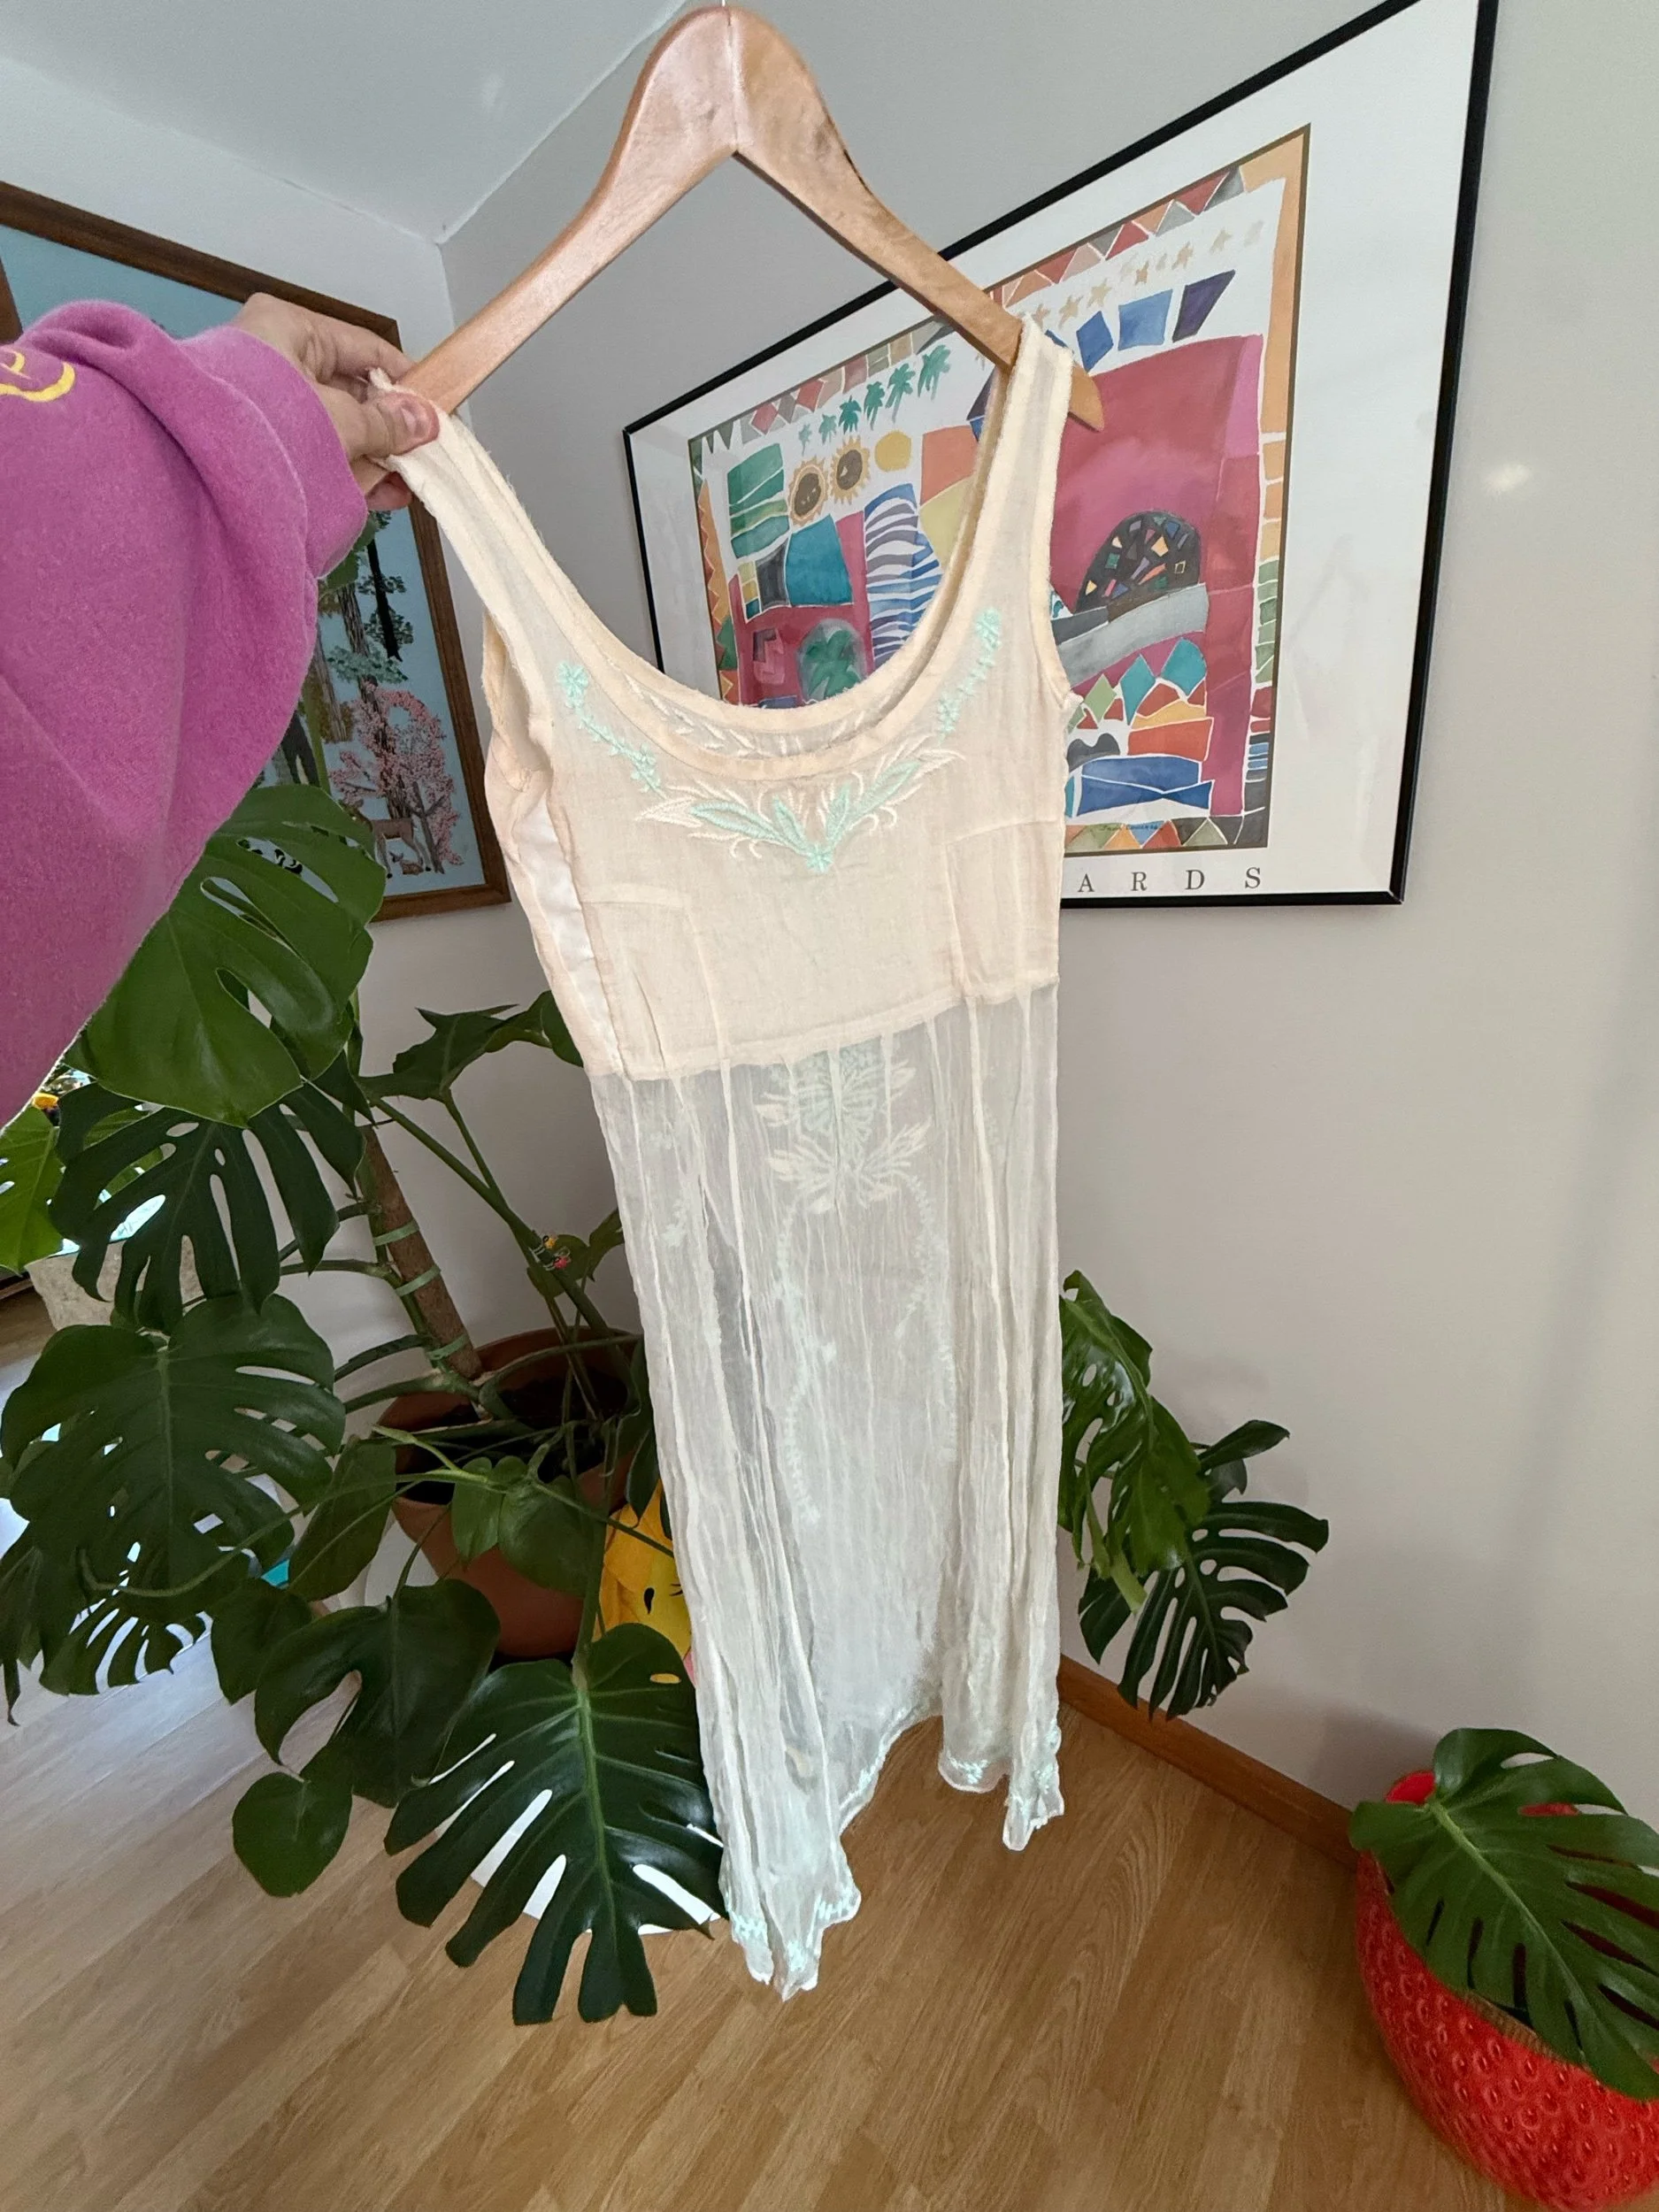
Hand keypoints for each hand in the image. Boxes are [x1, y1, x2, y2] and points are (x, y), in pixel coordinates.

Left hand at [232, 293, 438, 509]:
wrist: (194, 473)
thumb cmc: (257, 425)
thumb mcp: (340, 420)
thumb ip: (386, 423)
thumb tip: (425, 420)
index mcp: (287, 330)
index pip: (363, 349)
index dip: (404, 379)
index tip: (434, 405)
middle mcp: (275, 360)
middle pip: (352, 391)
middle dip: (391, 427)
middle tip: (424, 451)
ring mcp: (268, 405)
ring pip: (337, 427)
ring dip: (376, 455)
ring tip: (408, 479)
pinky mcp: (264, 446)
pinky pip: (317, 453)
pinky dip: (350, 472)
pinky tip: (383, 492)